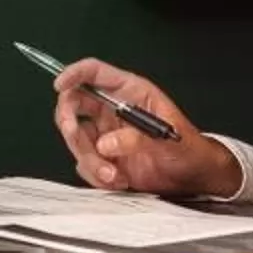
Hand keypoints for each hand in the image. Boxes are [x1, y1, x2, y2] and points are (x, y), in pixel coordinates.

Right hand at [49, 58, 241, 200]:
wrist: (192, 177)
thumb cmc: (187, 148)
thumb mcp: (167, 139)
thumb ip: (136, 138)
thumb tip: (105, 144)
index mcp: (129, 92)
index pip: (94, 72)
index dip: (74, 74)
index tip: (59, 85)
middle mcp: (112, 110)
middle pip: (74, 104)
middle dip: (69, 122)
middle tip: (77, 138)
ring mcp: (106, 134)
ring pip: (76, 139)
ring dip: (90, 160)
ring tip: (114, 175)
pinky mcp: (104, 158)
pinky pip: (84, 164)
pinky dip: (96, 175)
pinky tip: (119, 180)